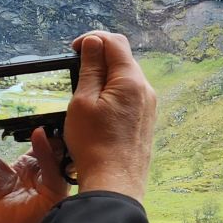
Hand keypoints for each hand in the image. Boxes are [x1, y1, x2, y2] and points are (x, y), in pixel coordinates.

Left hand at [0, 92, 70, 222]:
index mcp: (24, 165)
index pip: (40, 138)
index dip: (40, 120)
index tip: (40, 99)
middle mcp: (39, 173)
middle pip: (54, 144)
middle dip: (54, 125)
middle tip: (53, 101)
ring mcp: (48, 183)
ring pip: (59, 153)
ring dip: (54, 134)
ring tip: (50, 113)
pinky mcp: (53, 193)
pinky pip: (55, 169)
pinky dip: (48, 151)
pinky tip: (40, 135)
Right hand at [63, 32, 156, 203]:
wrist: (114, 183)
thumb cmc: (94, 145)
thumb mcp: (83, 101)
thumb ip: (90, 68)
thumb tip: (94, 42)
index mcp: (131, 80)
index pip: (115, 42)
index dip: (92, 39)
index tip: (73, 49)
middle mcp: (146, 89)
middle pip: (123, 58)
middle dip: (99, 56)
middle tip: (75, 68)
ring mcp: (149, 105)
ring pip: (126, 77)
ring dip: (105, 75)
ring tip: (83, 89)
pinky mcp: (145, 119)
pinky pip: (130, 95)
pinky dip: (113, 91)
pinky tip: (97, 106)